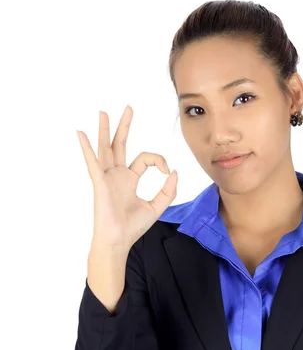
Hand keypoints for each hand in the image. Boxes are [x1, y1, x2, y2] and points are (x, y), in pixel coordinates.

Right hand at [77, 105, 178, 249]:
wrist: (119, 241)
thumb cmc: (133, 227)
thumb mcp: (157, 207)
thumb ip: (168, 190)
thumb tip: (174, 172)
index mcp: (129, 179)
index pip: (146, 159)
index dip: (159, 161)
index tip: (167, 171)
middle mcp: (117, 175)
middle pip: (120, 145)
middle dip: (125, 127)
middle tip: (129, 109)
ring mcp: (107, 178)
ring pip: (105, 149)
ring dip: (104, 130)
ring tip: (103, 112)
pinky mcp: (100, 183)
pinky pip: (93, 163)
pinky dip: (87, 148)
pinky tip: (80, 134)